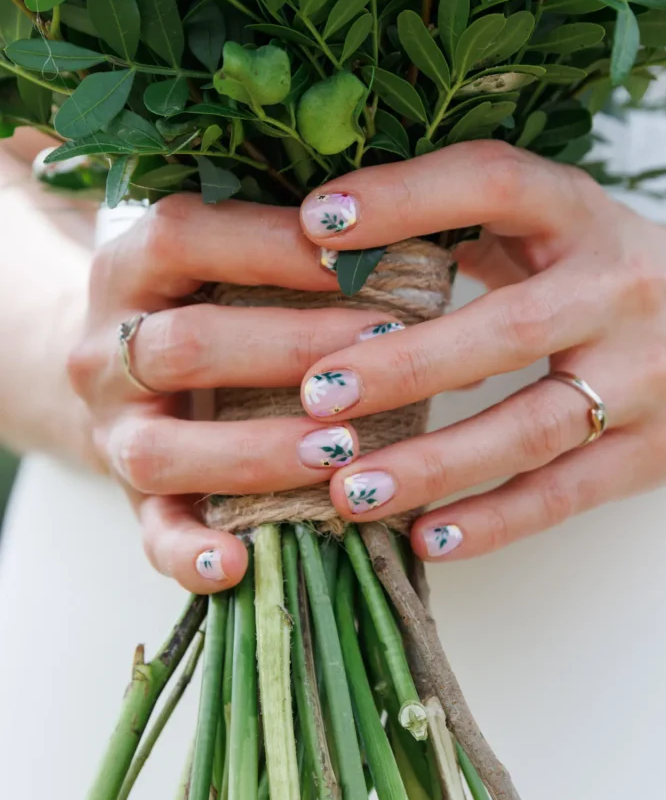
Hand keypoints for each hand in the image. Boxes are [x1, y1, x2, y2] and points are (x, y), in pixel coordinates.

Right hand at [67, 193, 386, 592]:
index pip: (185, 236)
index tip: (358, 259)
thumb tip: (424, 252)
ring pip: (161, 450)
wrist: (125, 369)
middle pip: (185, 345)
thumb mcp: (227, 258)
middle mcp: (107, 347)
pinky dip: (190, 553)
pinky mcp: (127, 494)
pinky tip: (239, 563)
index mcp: (131, 266)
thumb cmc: (208, 300)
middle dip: (288, 349)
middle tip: (381, 350)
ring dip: (254, 453)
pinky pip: (149, 532)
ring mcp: (111, 427)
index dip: (270, 245)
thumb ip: (292, 251)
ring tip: (339, 453)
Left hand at [297, 141, 665, 560]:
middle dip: (407, 366)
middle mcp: (619, 289)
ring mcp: (647, 374)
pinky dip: (496, 521)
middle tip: (317, 395)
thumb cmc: (605, 271)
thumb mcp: (554, 226)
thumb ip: (468, 225)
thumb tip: (332, 238)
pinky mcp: (657, 450)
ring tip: (350, 490)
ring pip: (534, 426)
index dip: (406, 197)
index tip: (317, 220)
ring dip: (437, 463)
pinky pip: (569, 493)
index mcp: (582, 216)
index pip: (493, 184)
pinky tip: (427, 540)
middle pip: (509, 329)